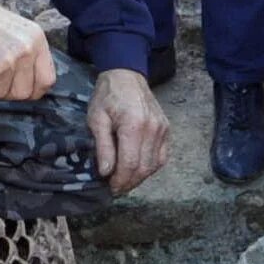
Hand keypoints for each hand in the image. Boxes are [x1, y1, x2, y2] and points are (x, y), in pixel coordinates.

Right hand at [0, 0, 54, 101]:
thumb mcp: (18, 30)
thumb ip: (29, 54)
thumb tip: (33, 82)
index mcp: (37, 40)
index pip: (47, 80)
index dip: (34, 90)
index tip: (24, 89)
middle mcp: (26, 51)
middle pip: (24, 93)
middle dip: (8, 90)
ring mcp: (8, 62)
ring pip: (1, 94)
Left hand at [88, 68, 168, 194]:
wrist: (126, 75)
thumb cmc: (107, 96)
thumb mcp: (96, 119)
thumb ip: (103, 146)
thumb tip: (106, 172)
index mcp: (134, 125)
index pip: (130, 163)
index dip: (120, 180)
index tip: (110, 188)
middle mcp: (153, 129)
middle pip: (144, 167)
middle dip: (129, 182)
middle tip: (115, 188)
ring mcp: (163, 129)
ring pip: (154, 165)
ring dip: (139, 177)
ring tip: (124, 181)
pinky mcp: (166, 129)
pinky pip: (162, 157)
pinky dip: (150, 167)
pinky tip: (137, 169)